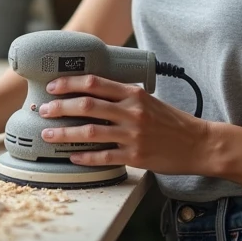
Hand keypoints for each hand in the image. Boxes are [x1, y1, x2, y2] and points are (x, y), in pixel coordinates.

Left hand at [38, 74, 208, 174]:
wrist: (198, 143)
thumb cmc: (172, 122)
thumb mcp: (149, 100)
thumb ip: (124, 96)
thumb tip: (95, 93)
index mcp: (134, 94)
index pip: (95, 83)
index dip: (69, 83)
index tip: (52, 86)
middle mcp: (132, 112)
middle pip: (88, 105)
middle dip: (60, 107)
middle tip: (42, 109)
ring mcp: (133, 135)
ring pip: (91, 132)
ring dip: (65, 133)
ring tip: (49, 135)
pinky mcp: (136, 156)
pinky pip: (104, 156)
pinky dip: (85, 157)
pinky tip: (73, 157)